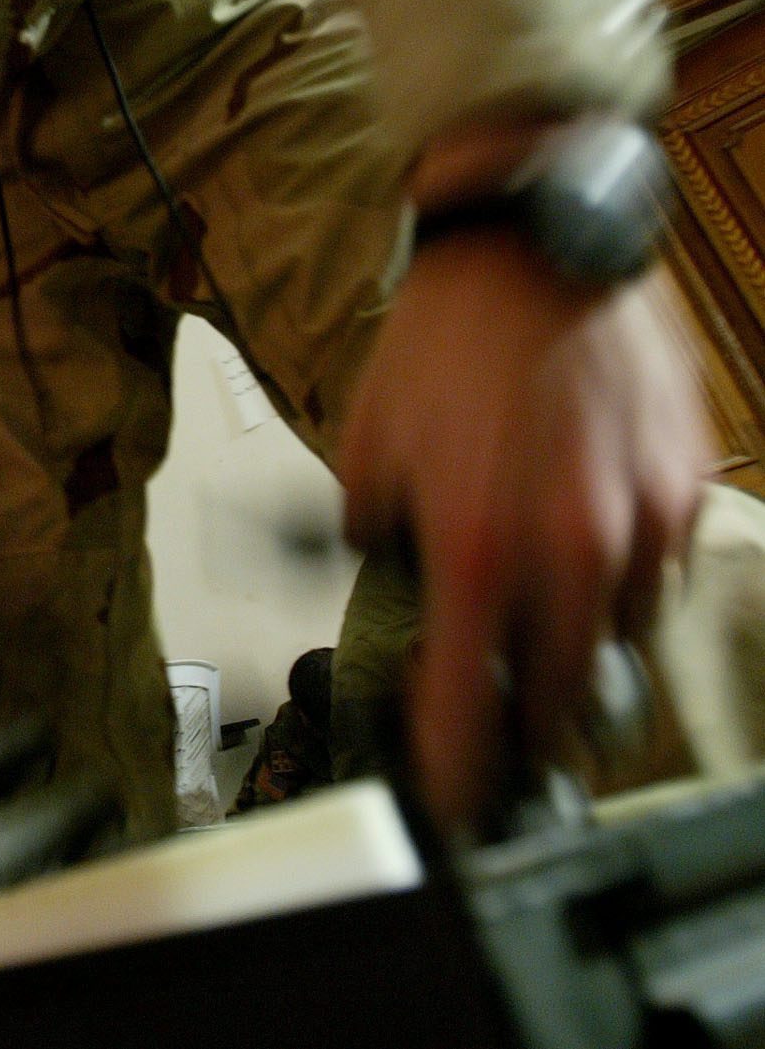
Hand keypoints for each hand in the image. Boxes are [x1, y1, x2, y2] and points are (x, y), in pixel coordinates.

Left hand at [339, 190, 707, 827]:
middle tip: (499, 736)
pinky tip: (577, 559)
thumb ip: (373, 540)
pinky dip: (615, 585)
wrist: (533, 250)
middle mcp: (570, 550)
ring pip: (616, 638)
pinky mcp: (685, 488)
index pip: (470, 704)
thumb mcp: (365, 452)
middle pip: (561, 697)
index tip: (449, 801)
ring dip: (575, 652)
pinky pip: (653, 573)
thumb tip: (386, 583)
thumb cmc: (444, 342)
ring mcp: (641, 523)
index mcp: (478, 548)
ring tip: (533, 636)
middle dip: (527, 728)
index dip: (457, 770)